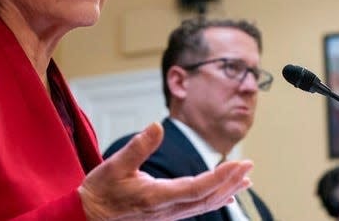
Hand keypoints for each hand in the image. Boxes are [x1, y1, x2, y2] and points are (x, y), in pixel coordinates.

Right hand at [78, 123, 252, 220]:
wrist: (89, 215)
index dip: (219, 177)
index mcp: (156, 197)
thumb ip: (138, 147)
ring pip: (205, 205)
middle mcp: (166, 210)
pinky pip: (197, 208)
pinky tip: (224, 194)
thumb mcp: (114, 165)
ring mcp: (168, 215)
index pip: (196, 188)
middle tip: (249, 165)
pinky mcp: (166, 214)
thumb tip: (155, 126)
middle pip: (207, 199)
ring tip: (245, 179)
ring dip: (227, 191)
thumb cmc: (100, 191)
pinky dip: (214, 198)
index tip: (237, 164)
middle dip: (230, 182)